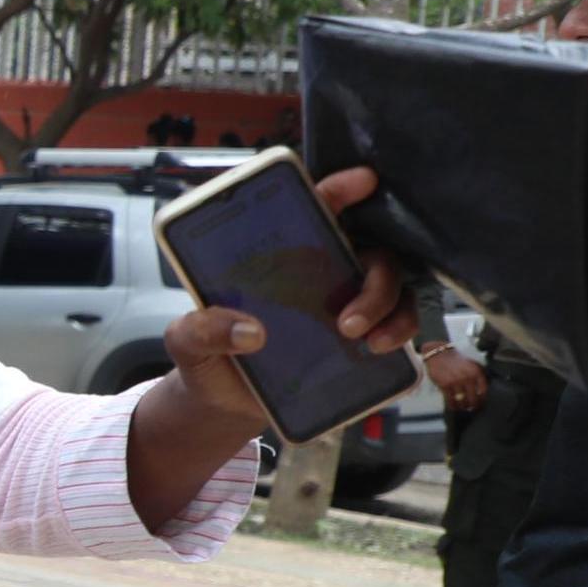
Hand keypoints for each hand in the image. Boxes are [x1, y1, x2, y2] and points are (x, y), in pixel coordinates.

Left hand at [155, 163, 417, 431]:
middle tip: (347, 321)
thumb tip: (249, 331)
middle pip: (371, 251)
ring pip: (393, 286)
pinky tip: (380, 350)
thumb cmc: (208, 357)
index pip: (315, 208)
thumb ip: (200, 331)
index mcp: (279, 255)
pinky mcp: (360, 336)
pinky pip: (398, 323)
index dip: (341, 188)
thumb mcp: (187, 341)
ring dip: (390, 308)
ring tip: (366, 340)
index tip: (362, 181)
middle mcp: (320, 270)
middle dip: (375, 281)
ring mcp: (345, 302)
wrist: (222, 406)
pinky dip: (400, 332)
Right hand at [424, 343, 487, 412]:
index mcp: (476, 372)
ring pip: (462, 401)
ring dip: (463, 407)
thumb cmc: (455, 360)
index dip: (482, 400)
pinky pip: (450, 400)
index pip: (483, 391)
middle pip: (473, 398)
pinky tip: (453, 407)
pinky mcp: (445, 385)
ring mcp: (456, 382)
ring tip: (462, 408)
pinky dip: (452, 406)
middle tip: (472, 408)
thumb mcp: (471, 364)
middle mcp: (467, 377)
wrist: (439, 353)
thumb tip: (481, 391)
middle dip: (473, 406)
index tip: (481, 403)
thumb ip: (478, 375)